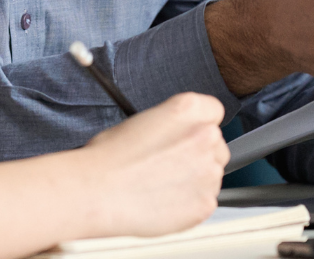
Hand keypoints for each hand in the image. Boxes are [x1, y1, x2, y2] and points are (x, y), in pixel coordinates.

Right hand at [79, 93, 228, 238]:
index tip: (188, 135)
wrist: (96, 192)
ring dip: (194, 180)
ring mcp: (209, 172)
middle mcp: (205, 137)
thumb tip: (176, 137)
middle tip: (170, 165)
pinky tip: (163, 201)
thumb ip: (170, 126)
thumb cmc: (108, 158)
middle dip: (198, 155)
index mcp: (188, 109)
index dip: (199, 125)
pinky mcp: (205, 203)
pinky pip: (205, 202)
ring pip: (211, 175)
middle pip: (216, 144)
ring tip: (160, 185)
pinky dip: (189, 204)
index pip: (213, 111)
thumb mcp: (140, 121)